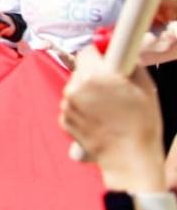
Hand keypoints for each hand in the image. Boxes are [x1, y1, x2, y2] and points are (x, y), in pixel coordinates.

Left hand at [60, 46, 165, 190]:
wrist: (129, 158)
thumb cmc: (141, 124)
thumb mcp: (145, 87)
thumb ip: (130, 64)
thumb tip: (121, 52)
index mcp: (96, 75)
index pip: (87, 51)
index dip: (99, 55)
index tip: (106, 61)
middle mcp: (76, 87)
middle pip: (81, 70)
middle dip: (94, 75)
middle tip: (112, 89)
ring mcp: (67, 104)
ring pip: (75, 88)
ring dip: (87, 92)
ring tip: (107, 108)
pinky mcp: (63, 119)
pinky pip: (72, 105)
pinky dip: (82, 109)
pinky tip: (99, 119)